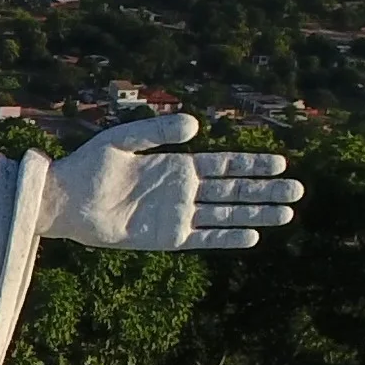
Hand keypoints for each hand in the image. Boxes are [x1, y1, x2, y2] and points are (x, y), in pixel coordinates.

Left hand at [39, 114, 299, 251]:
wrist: (64, 200)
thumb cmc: (89, 166)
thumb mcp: (124, 139)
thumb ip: (159, 133)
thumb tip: (196, 126)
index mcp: (176, 164)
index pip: (224, 164)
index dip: (253, 164)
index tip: (282, 161)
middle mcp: (182, 190)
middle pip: (234, 191)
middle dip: (266, 190)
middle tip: (299, 190)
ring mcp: (176, 215)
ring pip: (226, 214)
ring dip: (256, 214)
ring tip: (288, 213)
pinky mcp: (165, 238)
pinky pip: (202, 238)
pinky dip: (227, 237)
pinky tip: (253, 236)